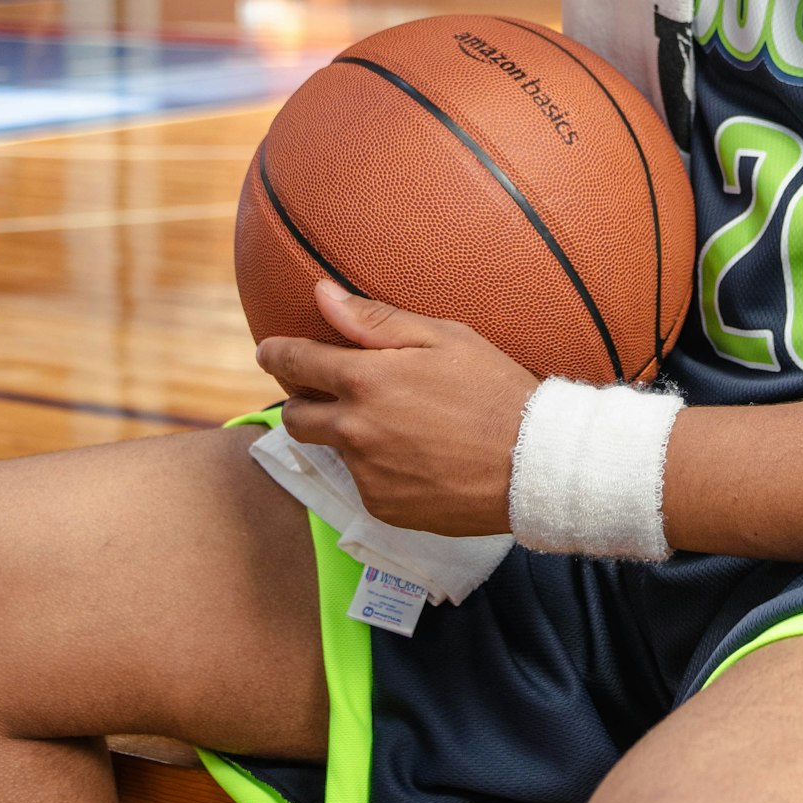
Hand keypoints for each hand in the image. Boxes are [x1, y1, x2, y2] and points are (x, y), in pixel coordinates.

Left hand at [255, 277, 537, 536]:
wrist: (532, 465)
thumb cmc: (494, 390)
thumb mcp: (444, 338)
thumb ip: (374, 319)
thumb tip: (321, 295)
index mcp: (366, 380)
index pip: (293, 362)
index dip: (275, 353)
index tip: (270, 351)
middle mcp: (355, 430)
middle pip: (294, 416)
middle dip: (302, 400)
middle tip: (332, 392)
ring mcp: (365, 473)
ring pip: (330, 451)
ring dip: (346, 436)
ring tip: (396, 427)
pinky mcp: (381, 507)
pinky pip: (361, 483)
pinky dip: (377, 469)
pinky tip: (417, 458)